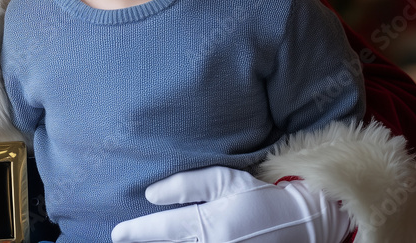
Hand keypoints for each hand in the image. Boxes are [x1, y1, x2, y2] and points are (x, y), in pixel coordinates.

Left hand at [110, 166, 350, 242]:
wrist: (299, 221)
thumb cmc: (258, 195)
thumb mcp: (224, 179)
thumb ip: (186, 185)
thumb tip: (150, 195)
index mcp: (211, 225)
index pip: (163, 230)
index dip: (137, 232)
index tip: (117, 233)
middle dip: (145, 242)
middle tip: (122, 239)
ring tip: (142, 240)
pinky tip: (172, 240)